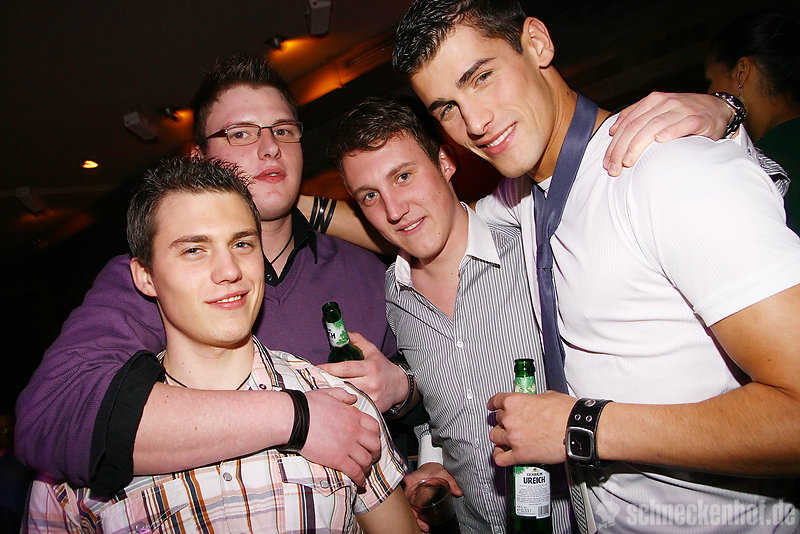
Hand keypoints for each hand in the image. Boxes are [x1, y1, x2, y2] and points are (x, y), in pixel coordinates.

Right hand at [301, 387, 381, 486]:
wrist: (294, 419)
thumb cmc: (307, 406)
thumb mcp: (328, 393)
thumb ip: (343, 395)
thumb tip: (354, 398)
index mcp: (353, 416)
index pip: (375, 427)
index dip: (375, 435)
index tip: (370, 440)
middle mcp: (354, 431)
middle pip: (375, 445)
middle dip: (375, 452)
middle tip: (370, 457)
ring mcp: (347, 446)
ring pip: (367, 460)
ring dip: (367, 468)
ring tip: (364, 472)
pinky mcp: (338, 459)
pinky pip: (355, 472)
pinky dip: (360, 479)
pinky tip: (359, 482)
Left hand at [318, 332, 408, 411]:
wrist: (400, 386)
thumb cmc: (383, 367)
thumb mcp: (373, 351)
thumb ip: (358, 341)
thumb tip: (344, 333)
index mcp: (370, 367)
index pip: (346, 368)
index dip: (330, 368)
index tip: (318, 368)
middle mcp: (371, 382)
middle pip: (344, 382)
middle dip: (329, 381)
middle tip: (316, 379)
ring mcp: (372, 396)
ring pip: (347, 396)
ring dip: (335, 393)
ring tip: (324, 390)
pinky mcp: (373, 407)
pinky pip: (355, 406)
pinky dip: (345, 404)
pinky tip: (338, 402)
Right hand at [402, 462, 462, 532]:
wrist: (430, 465)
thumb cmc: (433, 468)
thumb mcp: (442, 474)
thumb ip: (451, 483)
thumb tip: (458, 492)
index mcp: (410, 481)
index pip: (405, 496)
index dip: (410, 508)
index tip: (417, 517)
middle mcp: (408, 488)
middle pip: (407, 506)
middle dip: (414, 518)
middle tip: (424, 527)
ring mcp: (409, 494)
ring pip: (409, 509)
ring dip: (416, 520)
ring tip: (425, 528)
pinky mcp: (412, 498)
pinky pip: (412, 508)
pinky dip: (417, 516)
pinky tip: (424, 523)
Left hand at [487, 390, 575, 465]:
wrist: (577, 430)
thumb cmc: (567, 413)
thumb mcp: (549, 395)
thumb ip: (535, 399)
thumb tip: (535, 402)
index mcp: (516, 402)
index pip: (496, 401)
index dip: (494, 404)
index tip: (493, 406)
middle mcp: (511, 419)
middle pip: (497, 419)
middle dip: (503, 421)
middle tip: (511, 423)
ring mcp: (513, 438)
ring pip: (495, 437)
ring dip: (500, 437)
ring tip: (506, 438)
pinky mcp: (520, 455)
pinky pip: (500, 458)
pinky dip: (499, 456)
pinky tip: (501, 454)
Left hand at [604, 92, 732, 175]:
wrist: (717, 109)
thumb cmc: (683, 115)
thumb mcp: (657, 112)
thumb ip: (636, 118)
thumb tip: (612, 130)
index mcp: (652, 101)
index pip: (627, 123)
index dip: (614, 144)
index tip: (607, 163)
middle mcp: (666, 102)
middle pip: (637, 126)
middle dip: (621, 149)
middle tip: (614, 168)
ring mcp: (682, 109)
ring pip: (654, 126)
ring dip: (638, 144)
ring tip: (628, 161)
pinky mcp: (699, 118)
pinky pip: (683, 124)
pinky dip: (671, 131)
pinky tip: (660, 140)